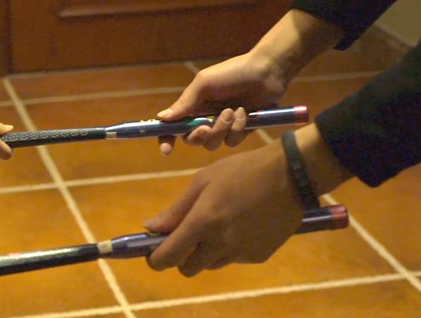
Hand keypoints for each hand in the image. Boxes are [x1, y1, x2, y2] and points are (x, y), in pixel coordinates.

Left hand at [144, 124, 351, 276]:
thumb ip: (176, 210)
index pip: (168, 257)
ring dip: (205, 252)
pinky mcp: (259, 256)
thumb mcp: (202, 182)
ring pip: (210, 264)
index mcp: (202, 223)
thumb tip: (150, 228)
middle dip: (181, 256)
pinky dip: (229, 248)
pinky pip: (233, 259)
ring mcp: (241, 253)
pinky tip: (240, 225)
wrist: (290, 175)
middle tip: (186, 236)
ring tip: (218, 224)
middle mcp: (220, 244)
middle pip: (187, 268)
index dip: (155, 258)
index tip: (152, 252)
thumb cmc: (241, 171)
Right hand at [158, 51, 287, 154]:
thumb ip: (185, 102)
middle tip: (206, 127)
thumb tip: (162, 118)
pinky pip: (232, 142)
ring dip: (222, 130)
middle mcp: (205, 118)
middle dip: (198, 136)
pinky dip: (237, 129)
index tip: (167, 150)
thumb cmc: (232, 72)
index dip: (167, 139)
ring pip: (213, 144)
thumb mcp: (205, 83)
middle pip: (192, 140)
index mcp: (193, 106)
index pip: (174, 127)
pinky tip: (244, 113)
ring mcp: (223, 126)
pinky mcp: (240, 130)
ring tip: (233, 111)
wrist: (266, 71)